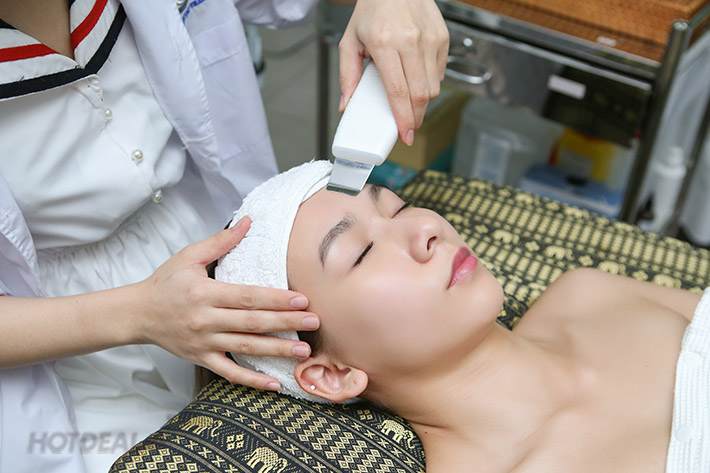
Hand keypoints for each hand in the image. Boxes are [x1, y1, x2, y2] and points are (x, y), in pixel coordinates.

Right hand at [134, 217, 319, 390]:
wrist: (136, 313)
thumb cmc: (165, 283)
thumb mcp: (188, 256)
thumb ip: (221, 241)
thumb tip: (249, 221)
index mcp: (204, 293)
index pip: (247, 297)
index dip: (276, 299)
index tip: (302, 300)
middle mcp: (205, 320)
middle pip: (252, 323)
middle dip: (286, 323)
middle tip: (314, 322)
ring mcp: (203, 343)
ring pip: (245, 348)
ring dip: (276, 351)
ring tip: (303, 352)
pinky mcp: (200, 358)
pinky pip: (229, 372)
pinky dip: (251, 380)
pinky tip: (274, 383)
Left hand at [338, 0, 448, 144]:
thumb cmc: (372, 11)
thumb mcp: (350, 40)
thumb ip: (347, 75)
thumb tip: (347, 105)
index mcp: (385, 43)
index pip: (398, 91)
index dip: (403, 118)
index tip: (405, 135)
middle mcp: (411, 41)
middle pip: (420, 94)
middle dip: (415, 118)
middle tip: (407, 127)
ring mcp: (430, 39)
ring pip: (433, 87)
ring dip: (423, 103)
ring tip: (410, 105)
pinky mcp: (442, 37)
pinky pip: (439, 73)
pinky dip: (429, 84)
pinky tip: (416, 81)